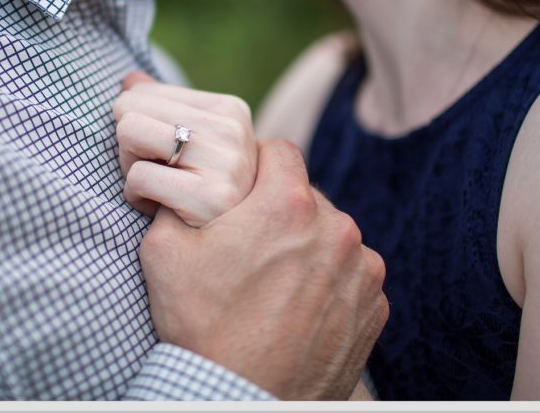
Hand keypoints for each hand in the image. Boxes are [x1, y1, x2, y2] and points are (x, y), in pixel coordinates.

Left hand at [113, 71, 257, 226]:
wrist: (232, 250)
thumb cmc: (199, 190)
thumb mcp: (186, 142)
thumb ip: (159, 107)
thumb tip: (130, 78)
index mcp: (229, 109)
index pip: (140, 93)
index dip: (139, 125)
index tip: (164, 155)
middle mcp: (232, 130)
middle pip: (129, 109)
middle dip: (130, 144)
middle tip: (157, 172)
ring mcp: (225, 163)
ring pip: (129, 133)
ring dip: (129, 166)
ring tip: (156, 186)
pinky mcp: (209, 197)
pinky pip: (138, 176)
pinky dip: (135, 196)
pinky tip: (159, 209)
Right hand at [138, 138, 388, 399]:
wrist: (238, 402)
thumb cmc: (201, 327)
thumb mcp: (164, 250)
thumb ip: (175, 197)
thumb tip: (180, 176)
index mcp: (289, 204)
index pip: (279, 151)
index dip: (255, 166)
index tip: (240, 190)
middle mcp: (338, 228)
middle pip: (306, 196)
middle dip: (279, 211)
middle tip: (248, 245)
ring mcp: (363, 270)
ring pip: (331, 236)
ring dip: (307, 247)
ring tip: (272, 283)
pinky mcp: (375, 307)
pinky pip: (350, 276)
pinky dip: (329, 283)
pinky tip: (296, 308)